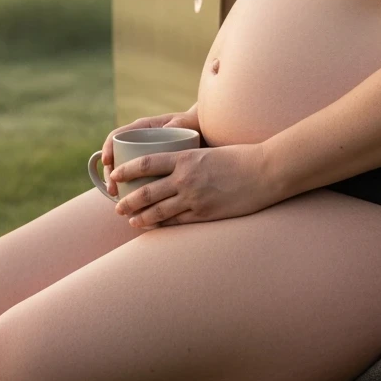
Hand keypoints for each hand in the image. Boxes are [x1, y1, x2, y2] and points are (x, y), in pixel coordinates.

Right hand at [100, 105, 200, 196]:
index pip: (117, 136)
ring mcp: (143, 159)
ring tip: (120, 200)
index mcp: (142, 129)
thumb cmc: (192, 126)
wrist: (204, 135)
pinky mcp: (151, 172)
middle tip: (113, 190)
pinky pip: (137, 183)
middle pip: (116, 159)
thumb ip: (178, 124)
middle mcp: (139, 144)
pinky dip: (133, 193)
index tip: (107, 162)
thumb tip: (168, 127)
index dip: (108, 148)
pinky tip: (135, 206)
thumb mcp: (184, 123)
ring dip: (119, 187)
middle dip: (111, 175)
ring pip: (125, 174)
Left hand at [110, 142, 273, 226]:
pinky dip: (163, 226)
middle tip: (117, 206)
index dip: (127, 170)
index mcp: (185, 157)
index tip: (116, 175)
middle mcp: (185, 179)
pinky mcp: (205, 214)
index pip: (146, 164)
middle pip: (147, 191)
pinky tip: (155, 228)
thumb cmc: (240, 157)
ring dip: (141, 217)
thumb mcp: (208, 151)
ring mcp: (194, 199)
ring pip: (159, 211)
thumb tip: (172, 164)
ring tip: (131, 221)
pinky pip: (178, 223)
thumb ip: (189, 159)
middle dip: (128, 200)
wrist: (265, 172)